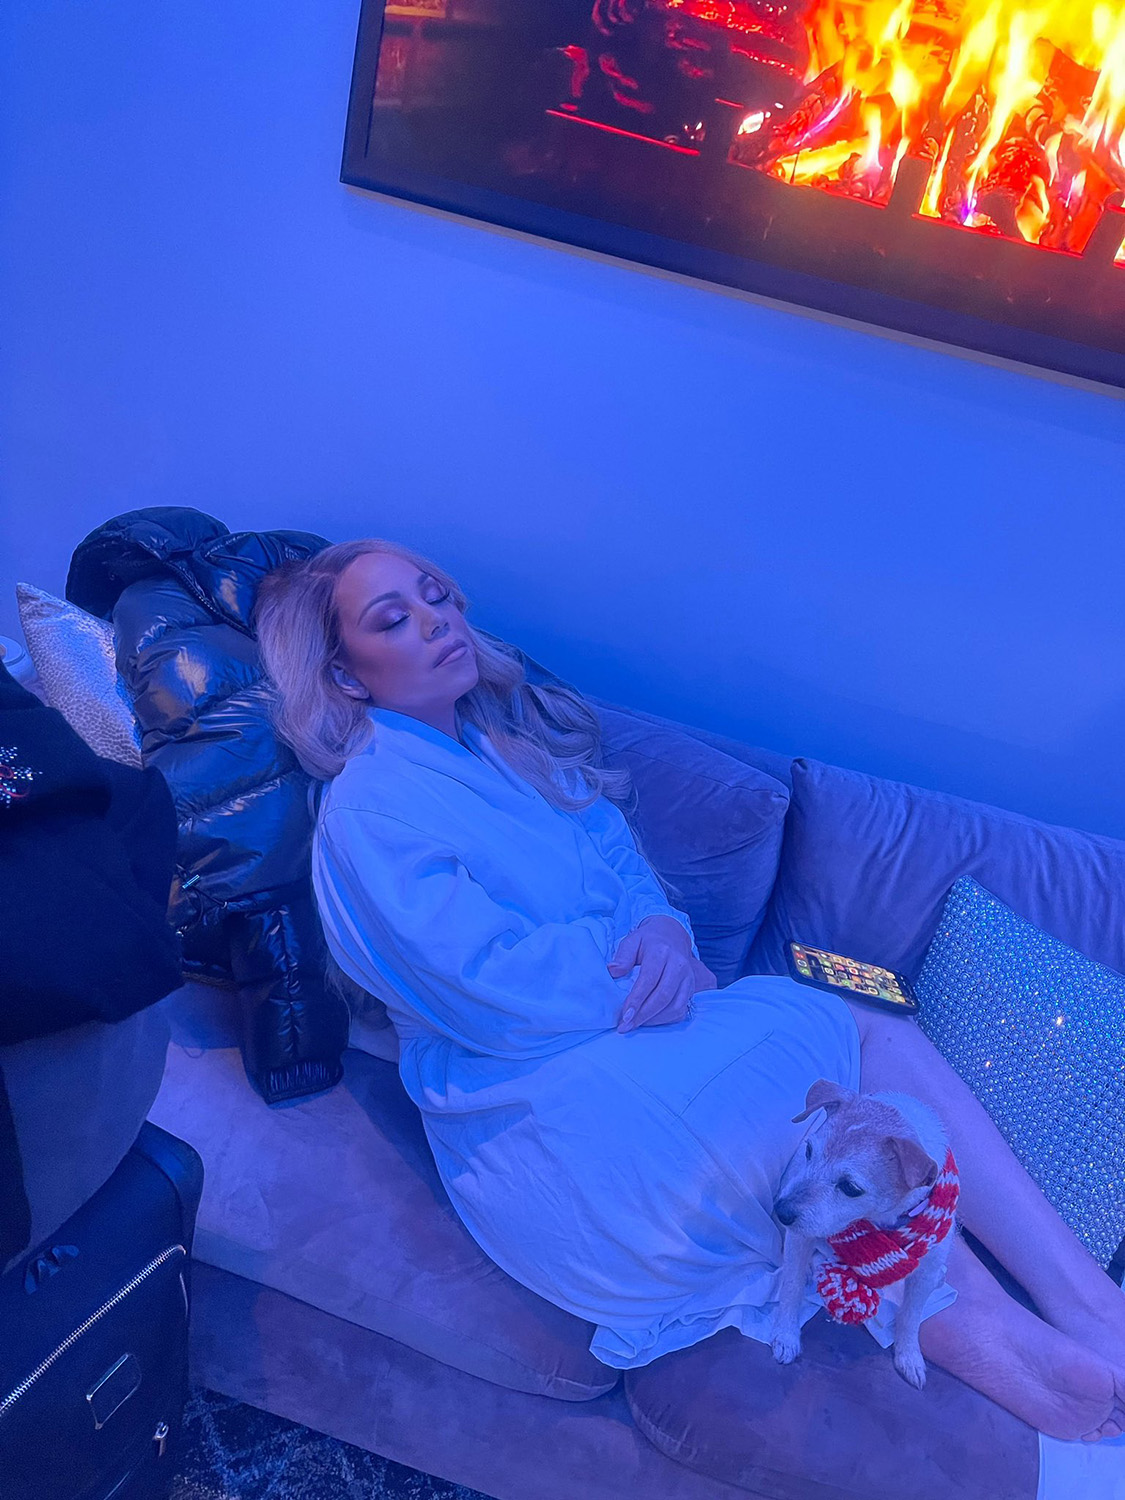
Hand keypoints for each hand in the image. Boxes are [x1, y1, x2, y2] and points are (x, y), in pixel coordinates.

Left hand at [608, 916, 713, 1032]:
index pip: (649, 979)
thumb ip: (623, 956)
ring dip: (654, 1020)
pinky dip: (665, 1020)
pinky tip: (649, 1021)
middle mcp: (678, 965)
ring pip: (675, 1006)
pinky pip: (681, 1010)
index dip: (637, 1000)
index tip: (624, 1016)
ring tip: (635, 1025)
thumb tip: (612, 971)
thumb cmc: (647, 942)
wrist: (671, 936)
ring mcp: (688, 978)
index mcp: (661, 952)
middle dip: (643, 1015)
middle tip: (626, 1027)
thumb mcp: (632, 941)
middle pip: (663, 996)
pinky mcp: (691, 988)